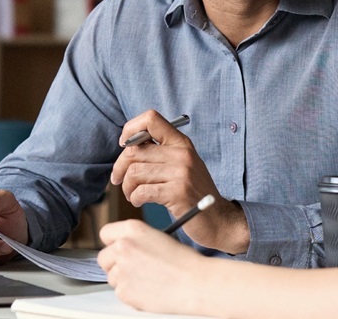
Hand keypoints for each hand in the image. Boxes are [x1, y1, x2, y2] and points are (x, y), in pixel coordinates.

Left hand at [98, 220, 208, 314]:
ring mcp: (121, 270)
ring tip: (148, 279)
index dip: (113, 242)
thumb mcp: (158, 237)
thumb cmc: (184, 261)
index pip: (105, 233)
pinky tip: (149, 289)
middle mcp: (123, 247)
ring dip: (124, 279)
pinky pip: (120, 292)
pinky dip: (131, 293)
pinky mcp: (123, 291)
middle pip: (103, 257)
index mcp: (133, 229)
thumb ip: (136, 240)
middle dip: (115, 263)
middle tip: (133, 267)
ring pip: (112, 277)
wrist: (195, 282)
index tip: (118, 248)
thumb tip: (124, 249)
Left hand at [110, 110, 249, 253]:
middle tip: (119, 180)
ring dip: (127, 187)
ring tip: (133, 194)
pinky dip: (135, 198)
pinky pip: (141, 191)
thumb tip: (127, 145)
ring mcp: (181, 172)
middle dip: (119, 168)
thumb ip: (160, 153)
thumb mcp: (182, 165)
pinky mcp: (178, 192)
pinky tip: (140, 201)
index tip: (125, 146)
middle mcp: (182, 154)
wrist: (218, 218)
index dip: (130, 129)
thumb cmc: (194, 193)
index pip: (151, 119)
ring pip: (134, 172)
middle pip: (134, 151)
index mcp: (181, 143)